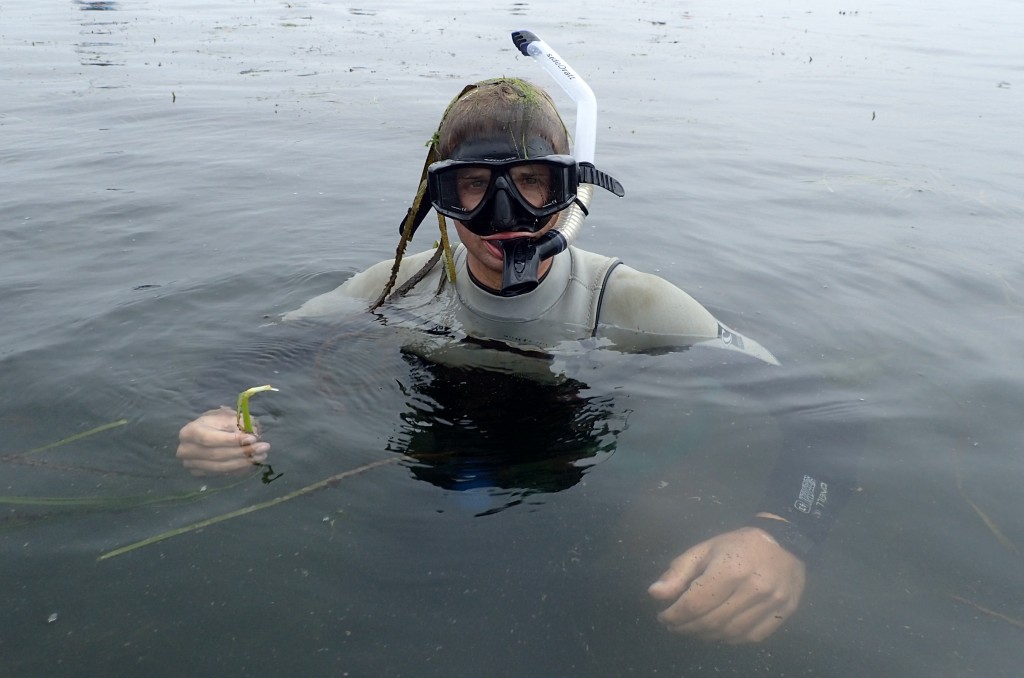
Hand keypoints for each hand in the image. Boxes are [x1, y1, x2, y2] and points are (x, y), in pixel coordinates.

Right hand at [176, 406, 269, 475]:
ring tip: (262, 455)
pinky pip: (222, 473)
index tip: (253, 438)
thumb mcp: (225, 416)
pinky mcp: (199, 473)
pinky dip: (239, 469)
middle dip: (243, 452)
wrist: (203, 433)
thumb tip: (253, 432)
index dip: (232, 440)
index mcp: (189, 432)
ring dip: (244, 462)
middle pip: (216, 455)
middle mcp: (186, 450)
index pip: (210, 439)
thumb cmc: (215, 422)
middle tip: (263, 447)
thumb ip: (237, 422)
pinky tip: (252, 463)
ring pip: (220, 467)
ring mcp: (191, 464)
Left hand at [648, 526, 806, 642]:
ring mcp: (771, 603)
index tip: (663, 616)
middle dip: (686, 627)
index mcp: (730, 569)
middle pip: (711, 621)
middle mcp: (752, 589)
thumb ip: (678, 572)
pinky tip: (718, 631)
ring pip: (729, 633)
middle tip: (674, 625)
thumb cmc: (739, 544)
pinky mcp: (784, 613)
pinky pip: (751, 636)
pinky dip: (730, 638)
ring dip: (705, 635)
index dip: (674, 615)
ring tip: (693, 628)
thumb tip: (655, 594)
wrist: (785, 541)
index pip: (694, 604)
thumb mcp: (705, 549)